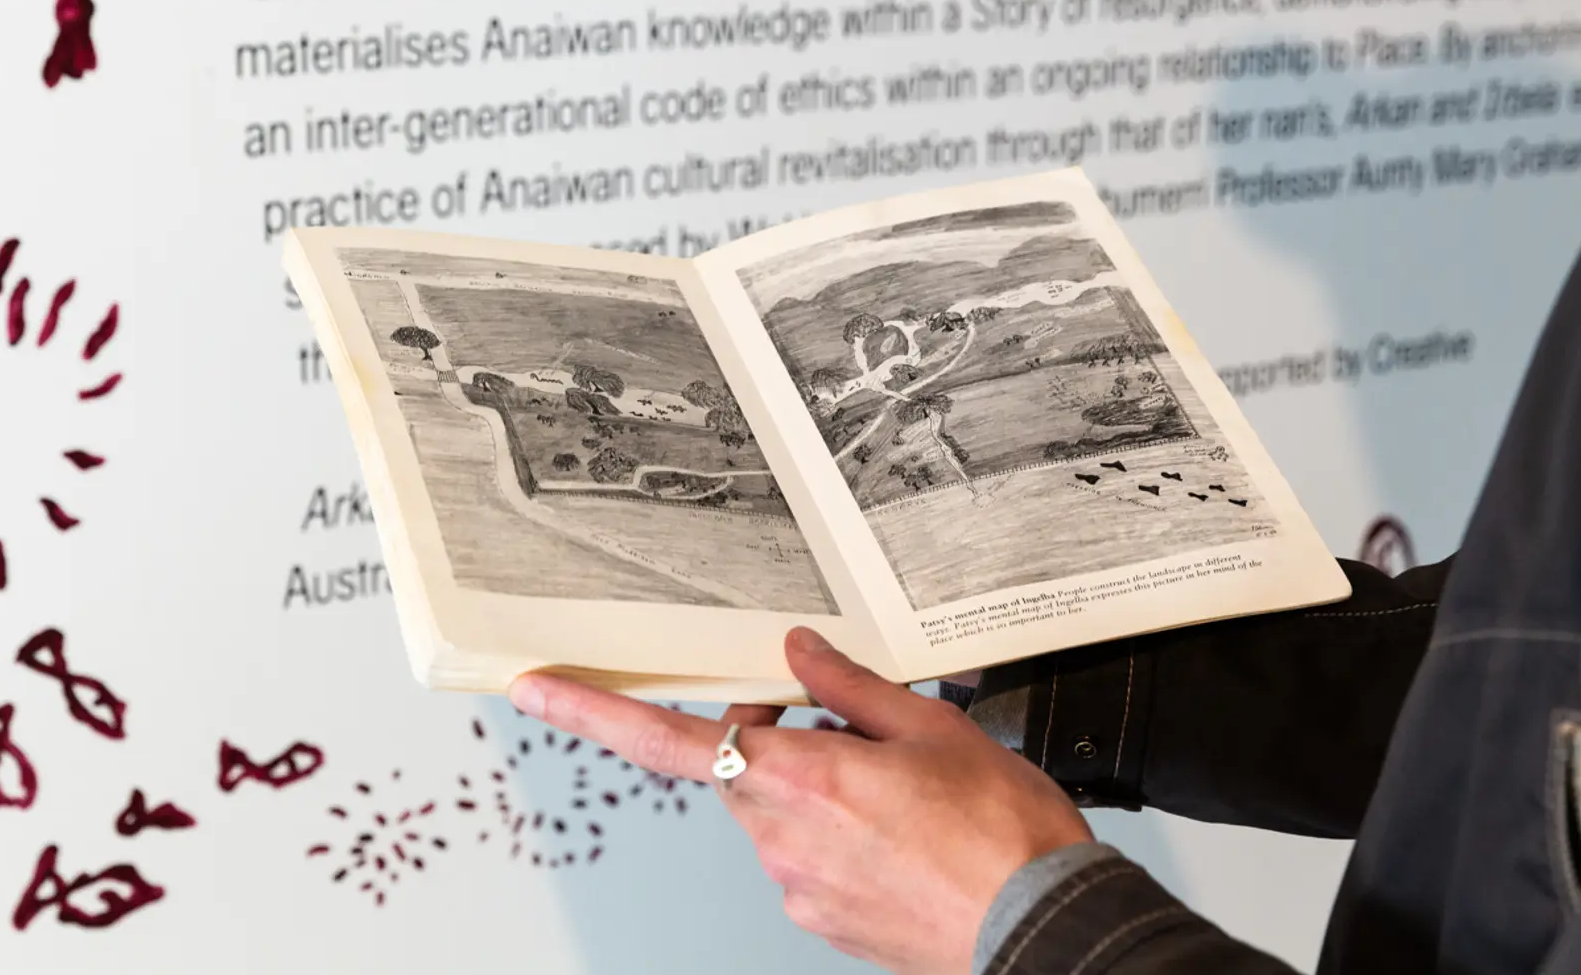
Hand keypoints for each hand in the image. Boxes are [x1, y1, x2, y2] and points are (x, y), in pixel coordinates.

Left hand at [507, 629, 1088, 974]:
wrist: (1044, 928)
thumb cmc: (1002, 835)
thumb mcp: (932, 727)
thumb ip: (847, 687)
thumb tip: (798, 652)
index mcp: (798, 778)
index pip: (666, 738)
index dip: (591, 712)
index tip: (537, 689)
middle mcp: (780, 837)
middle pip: (736, 765)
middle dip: (771, 737)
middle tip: (840, 724)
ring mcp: (796, 886)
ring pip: (773, 810)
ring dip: (812, 785)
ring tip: (898, 788)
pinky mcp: (820, 918)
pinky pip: (802, 855)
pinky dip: (835, 831)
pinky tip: (897, 829)